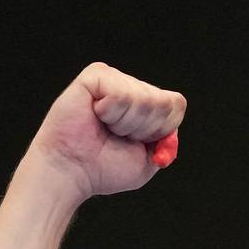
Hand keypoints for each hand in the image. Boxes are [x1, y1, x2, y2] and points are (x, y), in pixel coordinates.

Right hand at [28, 62, 185, 200]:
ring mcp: (113, 78)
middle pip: (163, 102)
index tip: (138, 142)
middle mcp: (131, 87)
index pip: (176, 104)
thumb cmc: (103, 168)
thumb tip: (174, 108)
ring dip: (125, 123)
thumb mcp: (147, 161)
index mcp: (146, 104)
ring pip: (144, 98)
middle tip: (117, 136)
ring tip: (104, 127)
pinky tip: (94, 115)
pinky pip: (121, 94)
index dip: (161, 129)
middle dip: (144, 128)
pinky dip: (111, 113)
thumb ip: (168, 139)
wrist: (72, 172)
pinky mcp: (95, 76)